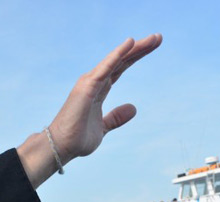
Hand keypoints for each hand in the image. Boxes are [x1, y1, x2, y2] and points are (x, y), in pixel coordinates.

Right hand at [49, 34, 162, 160]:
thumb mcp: (104, 128)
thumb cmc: (78, 138)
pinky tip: (130, 43)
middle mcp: (94, 81)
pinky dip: (117, 55)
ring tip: (153, 38)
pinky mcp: (87, 87)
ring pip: (116, 60)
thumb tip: (133, 108)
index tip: (153, 46)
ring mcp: (90, 82)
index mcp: (98, 89)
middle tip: (158, 37)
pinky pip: (105, 68)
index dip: (135, 56)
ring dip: (134, 48)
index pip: (120, 68)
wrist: (61, 147)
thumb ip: (116, 117)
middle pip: (121, 60)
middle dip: (139, 49)